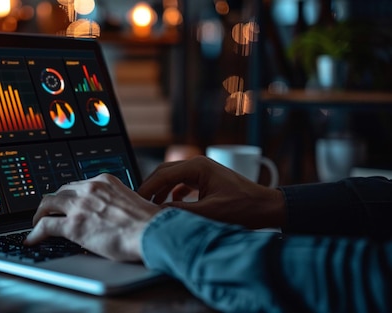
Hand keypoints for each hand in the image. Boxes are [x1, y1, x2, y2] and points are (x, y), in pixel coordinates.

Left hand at [24, 174, 160, 261]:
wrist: (152, 232)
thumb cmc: (149, 222)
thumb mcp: (131, 200)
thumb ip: (116, 201)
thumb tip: (111, 213)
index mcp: (104, 181)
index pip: (78, 184)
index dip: (68, 195)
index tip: (65, 202)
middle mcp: (90, 188)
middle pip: (60, 191)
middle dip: (53, 203)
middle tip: (48, 212)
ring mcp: (80, 206)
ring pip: (48, 204)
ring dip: (40, 214)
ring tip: (37, 223)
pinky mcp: (74, 225)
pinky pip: (45, 226)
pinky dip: (35, 233)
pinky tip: (32, 239)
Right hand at [137, 156, 285, 228]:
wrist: (266, 208)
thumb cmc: (244, 208)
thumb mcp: (209, 212)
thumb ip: (181, 212)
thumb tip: (158, 214)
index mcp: (198, 167)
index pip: (163, 174)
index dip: (146, 187)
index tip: (135, 200)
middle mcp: (198, 165)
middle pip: (164, 173)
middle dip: (150, 187)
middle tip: (138, 203)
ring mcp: (202, 171)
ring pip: (172, 178)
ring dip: (160, 191)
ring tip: (150, 206)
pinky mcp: (206, 180)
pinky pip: (181, 184)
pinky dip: (172, 194)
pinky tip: (170, 206)